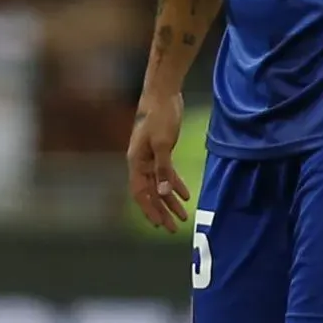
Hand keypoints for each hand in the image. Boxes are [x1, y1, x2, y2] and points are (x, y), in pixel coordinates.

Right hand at [126, 92, 190, 231]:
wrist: (162, 94)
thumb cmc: (160, 116)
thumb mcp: (163, 144)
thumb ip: (163, 169)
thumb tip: (163, 193)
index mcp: (136, 162)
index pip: (140, 193)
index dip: (149, 210)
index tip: (159, 225)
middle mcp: (140, 162)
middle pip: (150, 193)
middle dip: (161, 211)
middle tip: (173, 228)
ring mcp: (150, 157)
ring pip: (159, 185)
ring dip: (170, 201)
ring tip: (182, 216)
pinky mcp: (161, 150)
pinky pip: (166, 173)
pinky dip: (175, 184)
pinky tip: (185, 195)